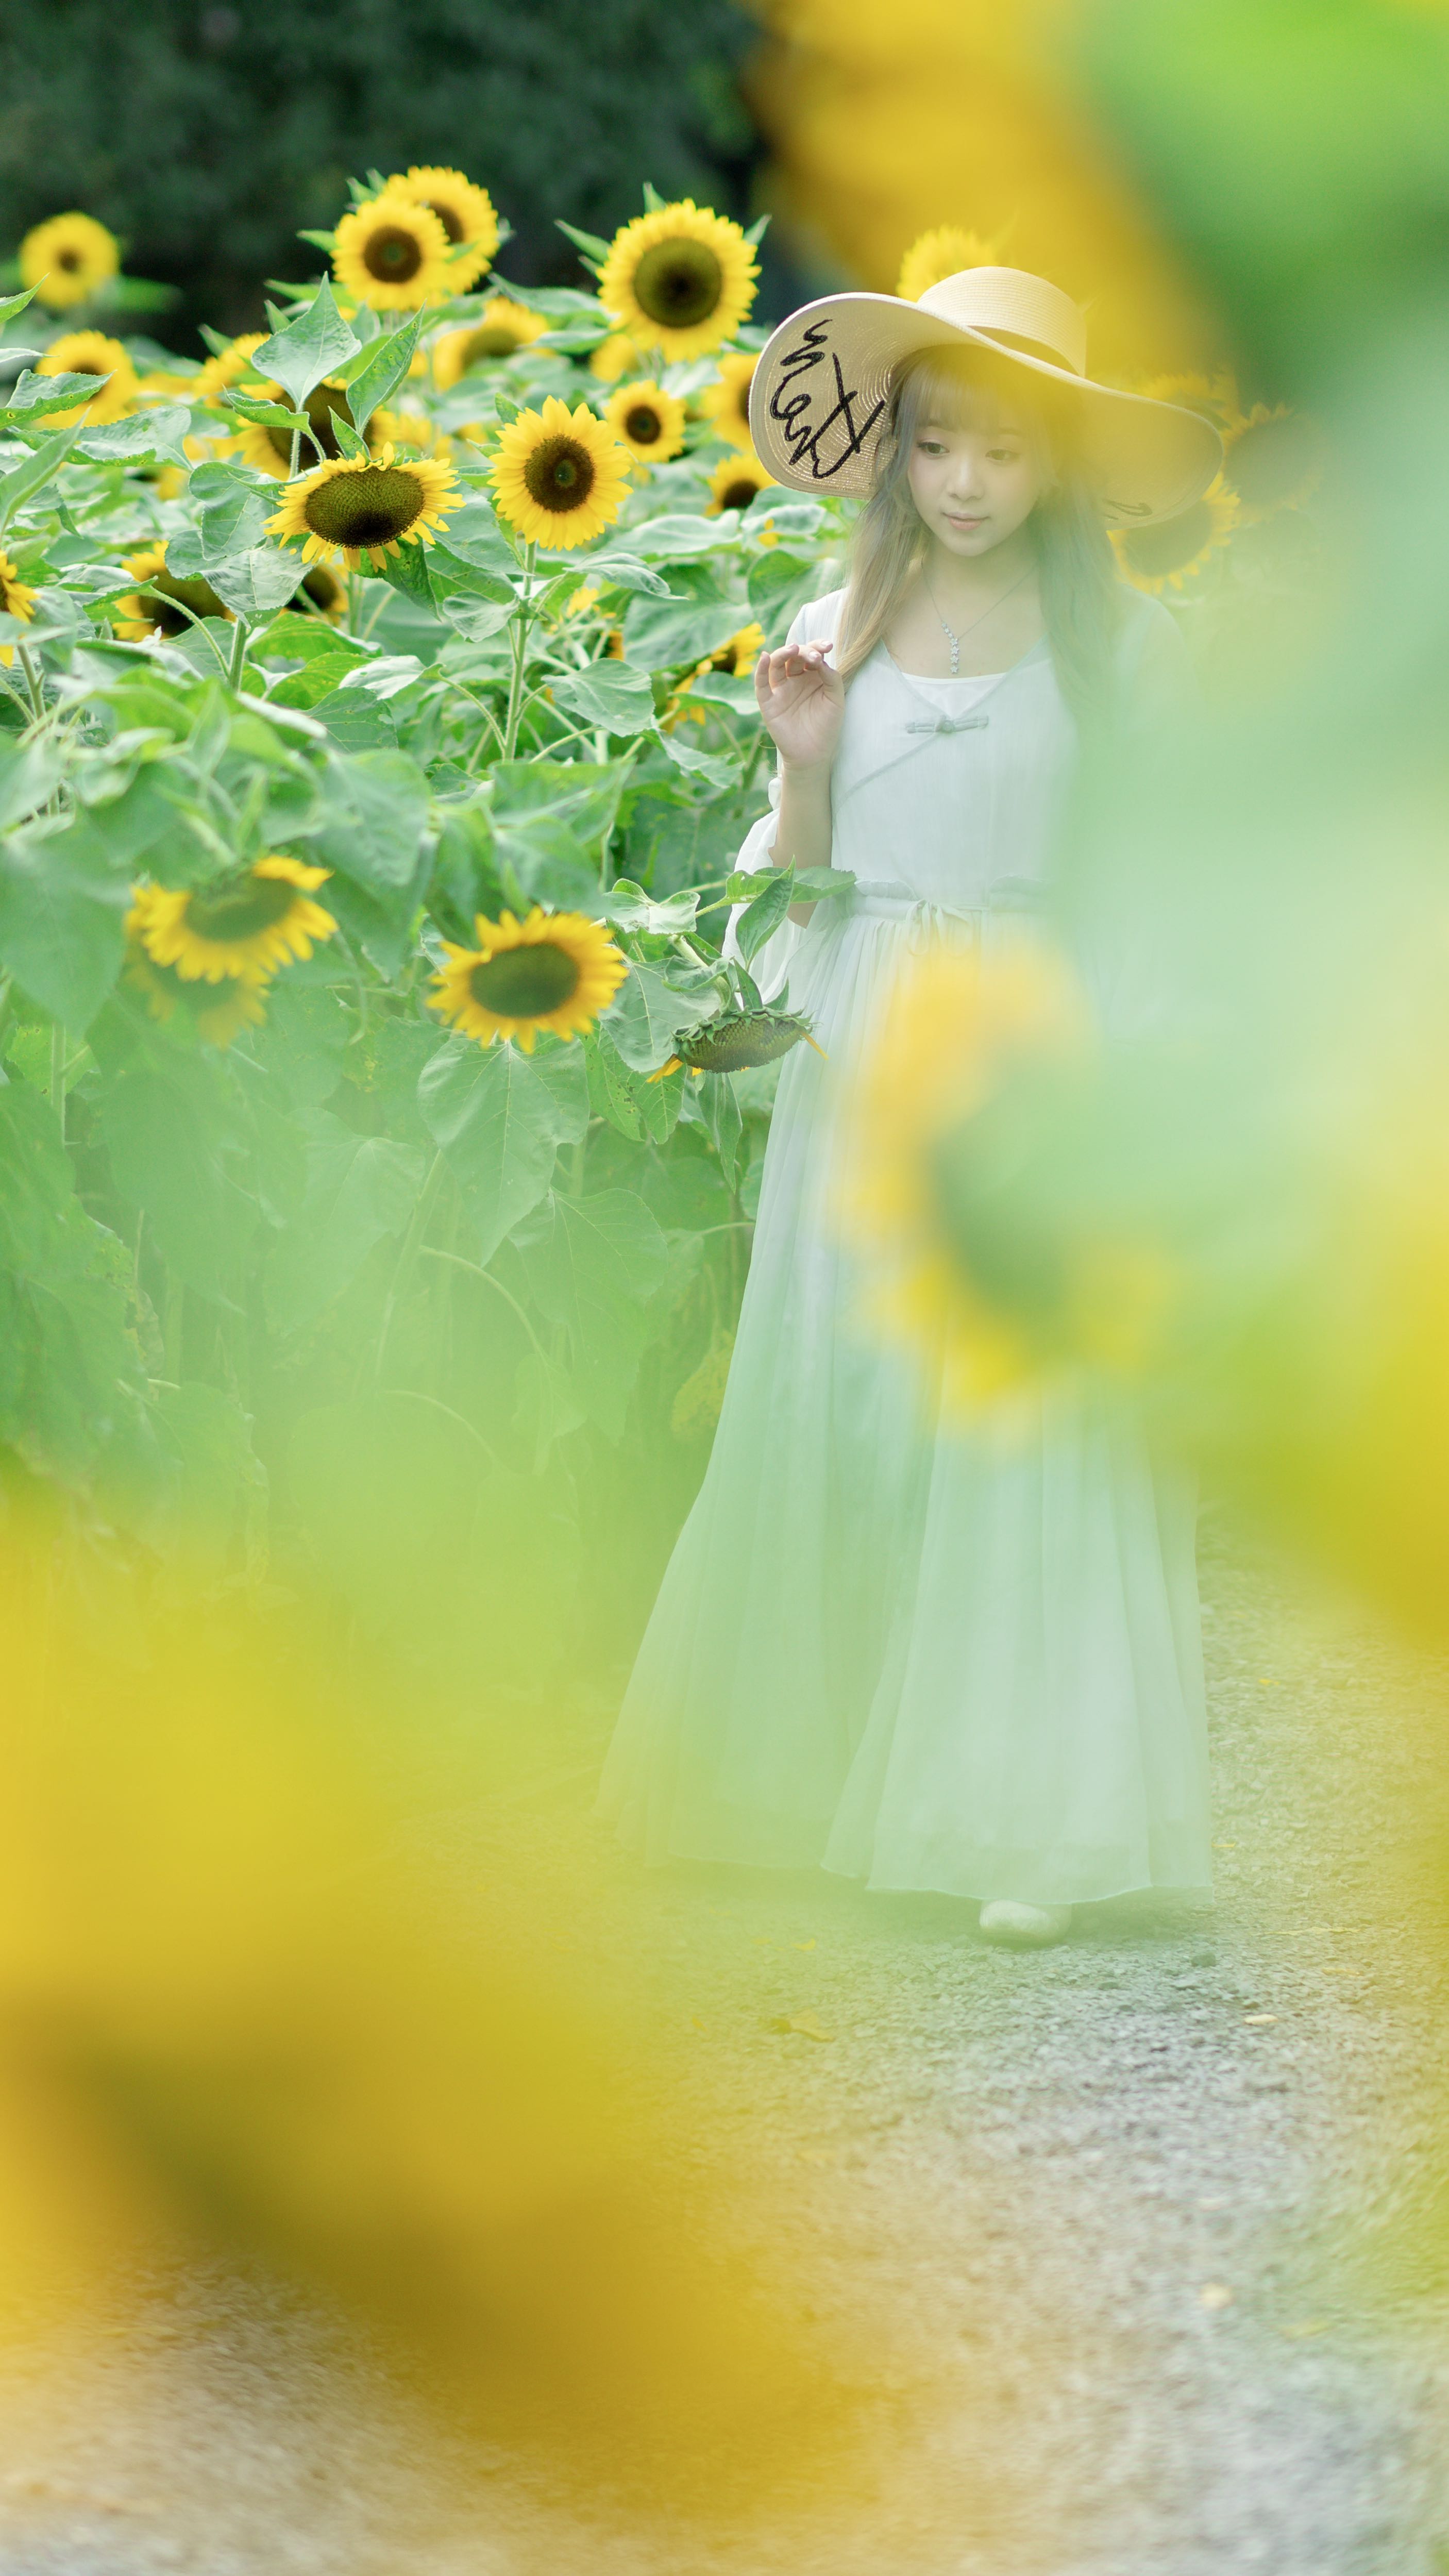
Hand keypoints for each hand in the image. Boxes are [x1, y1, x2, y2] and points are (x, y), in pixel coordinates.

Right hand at [753, 639, 844, 771]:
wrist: (814, 754)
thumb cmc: (827, 727)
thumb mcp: (836, 700)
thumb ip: (832, 678)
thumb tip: (821, 660)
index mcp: (812, 676)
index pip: (811, 654)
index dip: (817, 646)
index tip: (828, 646)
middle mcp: (795, 680)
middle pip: (794, 656)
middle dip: (804, 651)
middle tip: (815, 657)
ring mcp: (780, 690)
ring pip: (776, 664)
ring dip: (783, 653)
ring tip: (793, 649)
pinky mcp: (768, 702)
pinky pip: (761, 683)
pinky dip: (760, 669)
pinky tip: (763, 657)